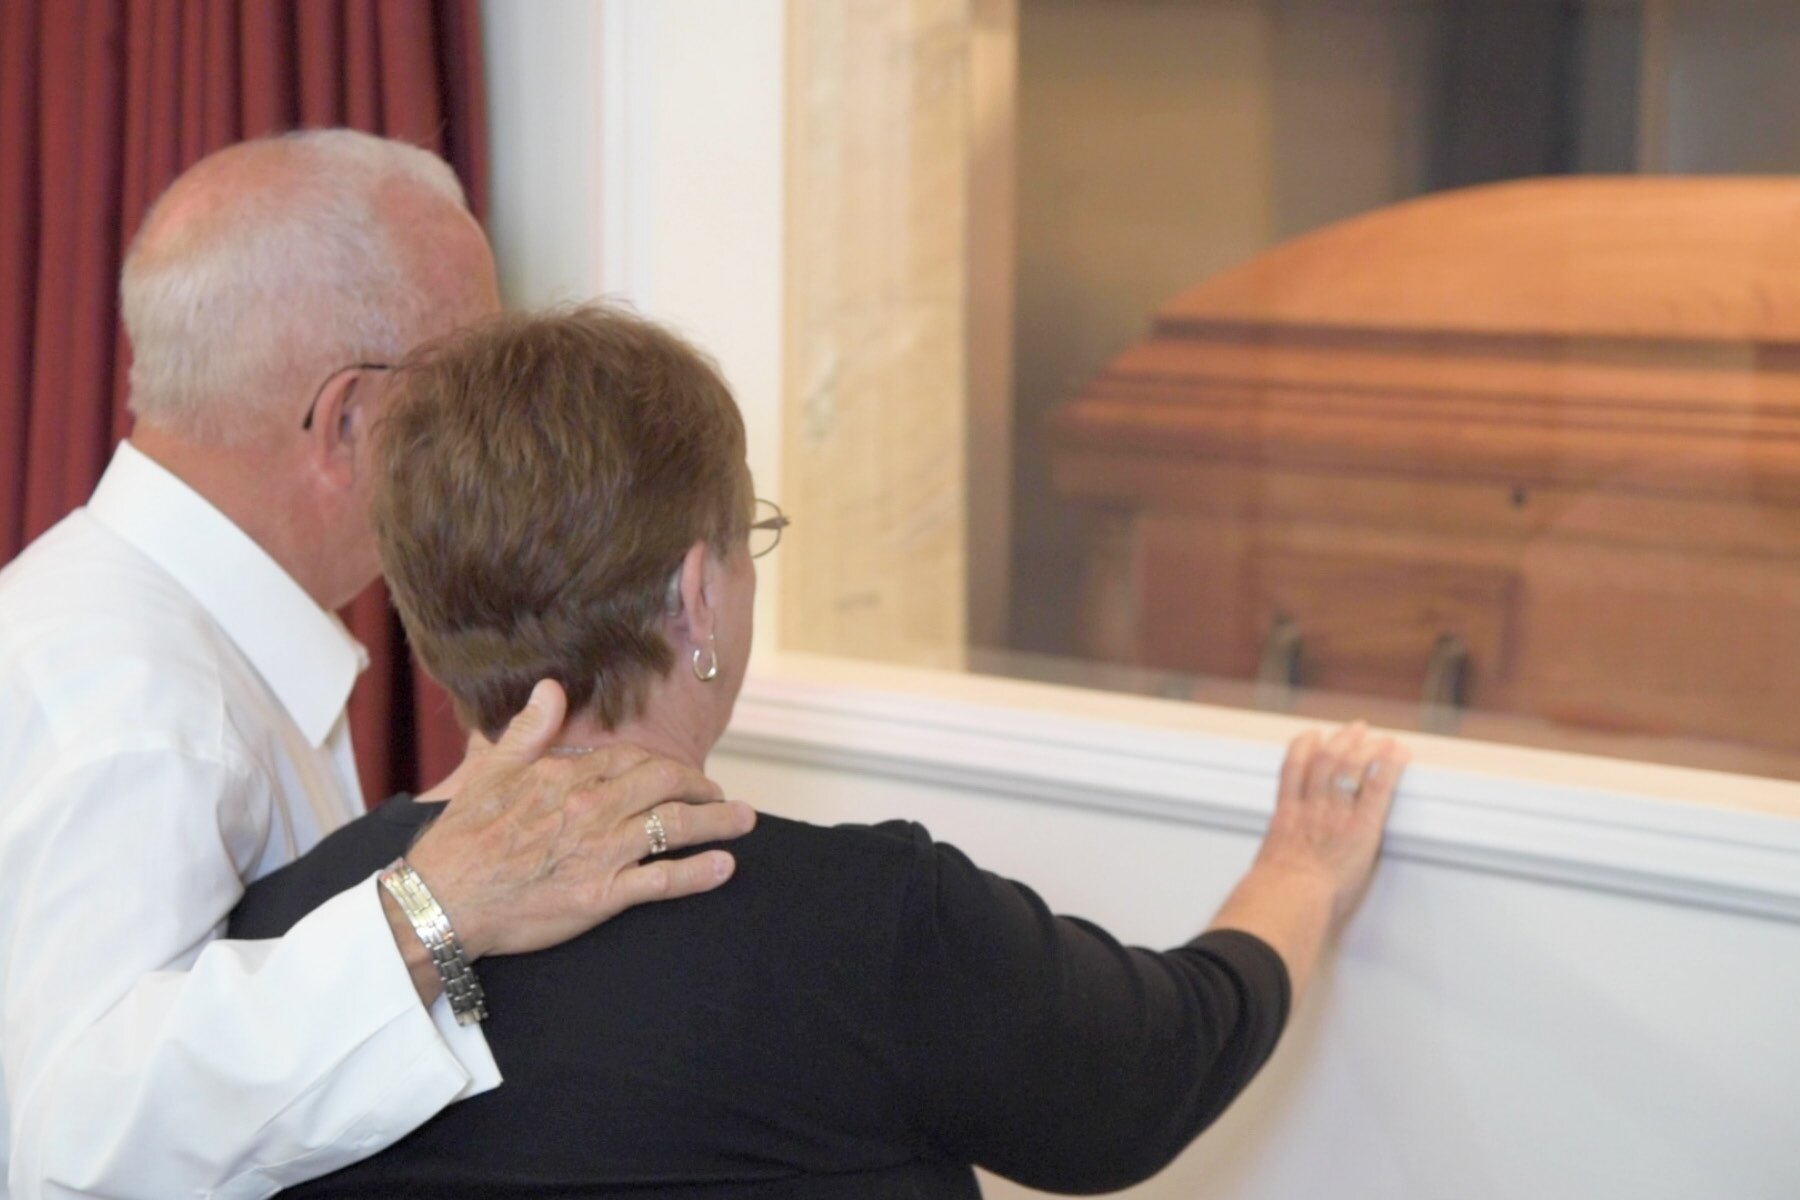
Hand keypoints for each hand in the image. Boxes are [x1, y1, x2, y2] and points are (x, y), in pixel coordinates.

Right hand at [401, 680, 756, 963]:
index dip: (665, 766)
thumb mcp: (492, 771)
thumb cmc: (463, 839)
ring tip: (745, 821)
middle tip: (723, 796)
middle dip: (704, 788)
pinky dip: (700, 872)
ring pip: (676, 827)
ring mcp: (602, 852)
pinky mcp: (602, 896)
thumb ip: (530, 729)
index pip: (635, 760)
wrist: (442, 900)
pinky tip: (725, 866)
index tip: (681, 775)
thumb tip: (553, 688)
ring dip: (719, 822)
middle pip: (667, 786)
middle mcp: (594, 808)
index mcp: (569, 775)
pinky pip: (663, 880)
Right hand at [1208, 722, 1408, 1001]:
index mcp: (1286, 818)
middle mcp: (1310, 809)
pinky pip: (1378, 788)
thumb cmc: (1273, 898)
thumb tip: (1264, 886)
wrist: (1286, 902)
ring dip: (1365, 747)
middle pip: (1325, 762)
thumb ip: (1271, 869)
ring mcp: (1335, 815)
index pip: (1293, 770)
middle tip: (1353, 729)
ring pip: (1349, 766)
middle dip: (1340, 741)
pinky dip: (1389, 767)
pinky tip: (1398, 755)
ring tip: (1378, 737)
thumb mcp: (1266, 875)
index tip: (1312, 737)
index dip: (1304, 748)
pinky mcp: (1361, 827)